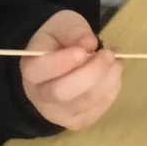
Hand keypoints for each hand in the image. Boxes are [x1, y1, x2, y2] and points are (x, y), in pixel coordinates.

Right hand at [20, 10, 121, 129]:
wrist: (60, 61)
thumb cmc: (60, 41)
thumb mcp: (63, 24)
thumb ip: (73, 31)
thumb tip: (89, 44)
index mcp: (31, 69)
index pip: (41, 70)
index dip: (62, 61)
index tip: (83, 50)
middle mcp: (40, 96)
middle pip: (62, 93)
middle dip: (91, 73)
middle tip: (108, 53)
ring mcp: (58, 113)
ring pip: (85, 102)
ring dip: (108, 79)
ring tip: (115, 59)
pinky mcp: (78, 121)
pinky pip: (98, 109)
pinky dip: (112, 89)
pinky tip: (113, 73)